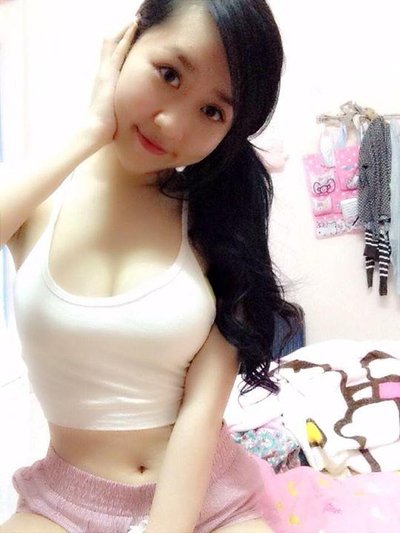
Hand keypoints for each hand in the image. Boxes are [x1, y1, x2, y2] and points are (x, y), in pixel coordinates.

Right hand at [84, 20, 138, 146]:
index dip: (122, 47)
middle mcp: (104, 73)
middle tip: (133, 22)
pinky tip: (133, 26)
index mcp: (106, 82)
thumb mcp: (117, 114)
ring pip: (114, 44)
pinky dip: (125, 37)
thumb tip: (130, 120)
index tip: (131, 38)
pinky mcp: (108, 74)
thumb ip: (122, 110)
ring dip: (124, 30)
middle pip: (112, 47)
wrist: (95, 129)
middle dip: (122, 34)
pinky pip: (117, 50)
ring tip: (134, 19)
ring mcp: (105, 72)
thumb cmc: (105, 127)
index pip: (114, 59)